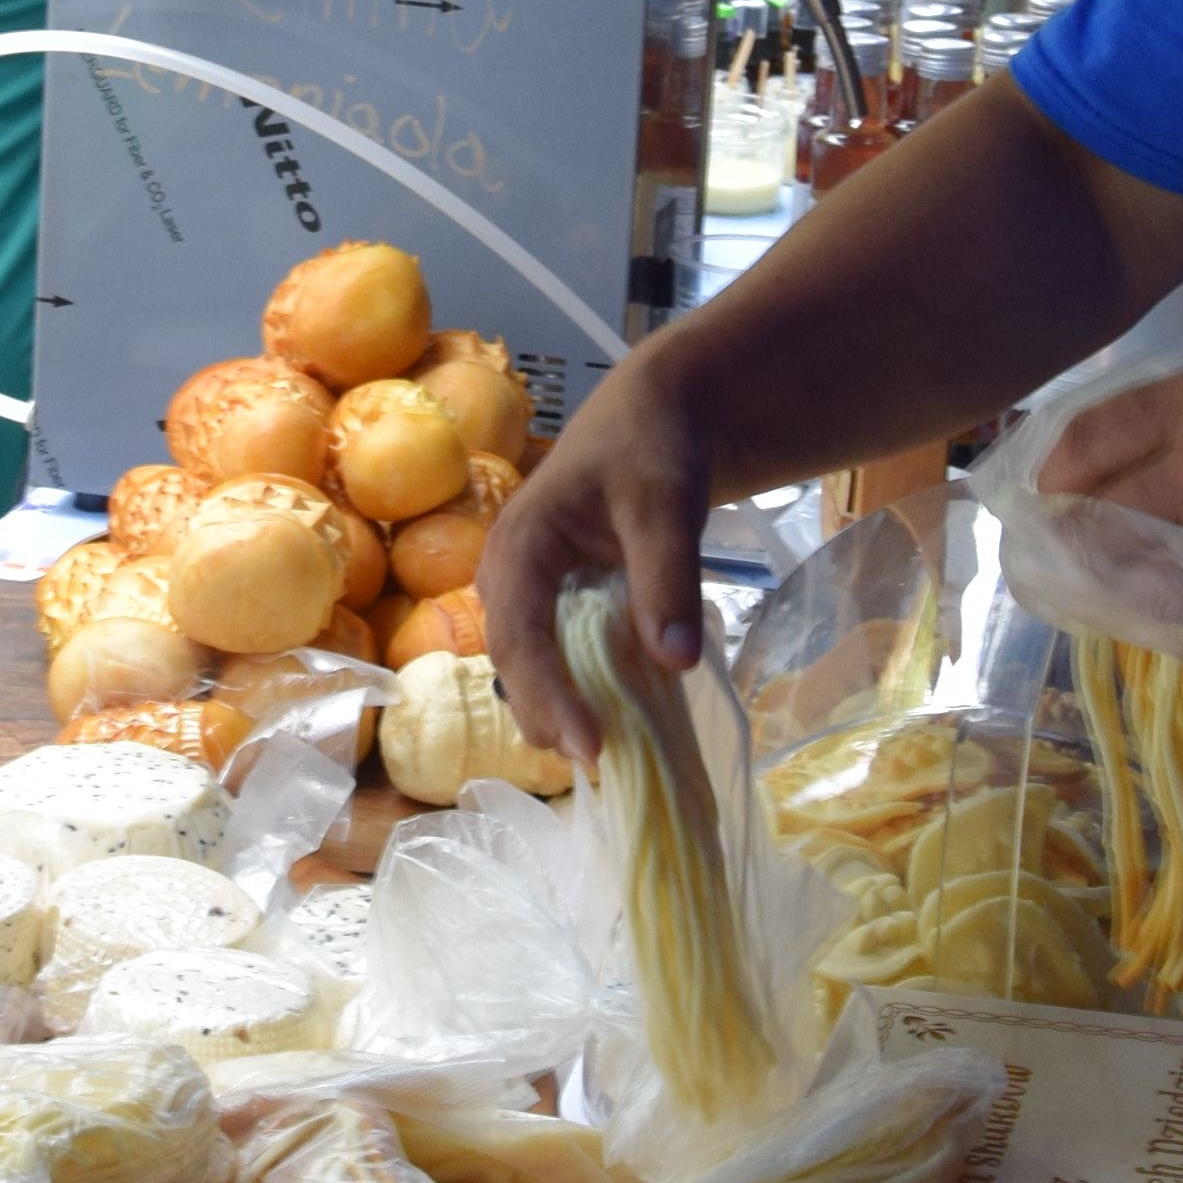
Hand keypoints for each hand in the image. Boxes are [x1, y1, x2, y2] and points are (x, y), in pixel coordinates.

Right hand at [477, 344, 713, 759]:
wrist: (655, 414)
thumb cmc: (652, 449)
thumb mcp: (666, 504)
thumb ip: (668, 579)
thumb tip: (676, 663)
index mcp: (518, 545)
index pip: (519, 637)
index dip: (548, 697)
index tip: (590, 748)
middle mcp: (506, 574)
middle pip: (514, 662)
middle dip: (549, 716)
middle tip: (601, 767)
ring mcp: (525, 591)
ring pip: (530, 666)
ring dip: (560, 710)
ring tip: (610, 756)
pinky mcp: (552, 603)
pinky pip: (555, 657)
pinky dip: (581, 689)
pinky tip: (619, 718)